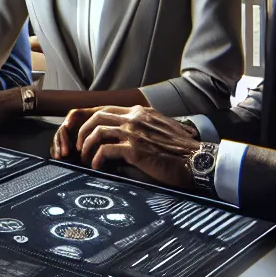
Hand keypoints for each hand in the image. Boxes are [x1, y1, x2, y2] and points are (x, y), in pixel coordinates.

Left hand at [54, 106, 200, 189]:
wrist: (197, 161)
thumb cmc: (179, 152)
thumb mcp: (158, 132)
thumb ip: (138, 131)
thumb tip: (116, 143)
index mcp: (140, 113)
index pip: (105, 109)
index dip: (88, 120)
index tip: (82, 134)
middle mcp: (136, 118)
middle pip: (96, 117)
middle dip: (81, 132)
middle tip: (78, 148)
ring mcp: (135, 132)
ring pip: (97, 132)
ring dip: (86, 147)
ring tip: (86, 159)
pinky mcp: (135, 149)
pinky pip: (105, 151)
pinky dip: (97, 160)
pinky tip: (98, 168)